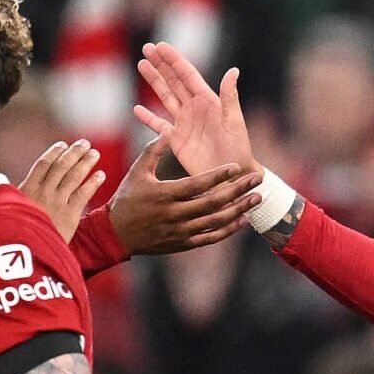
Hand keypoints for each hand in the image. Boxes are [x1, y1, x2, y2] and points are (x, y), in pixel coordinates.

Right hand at [18, 139, 102, 240]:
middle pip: (61, 166)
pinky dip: (93, 183)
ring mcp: (57, 203)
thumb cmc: (15, 234)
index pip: (43, 164)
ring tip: (95, 154)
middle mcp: (43, 192)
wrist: (25, 253)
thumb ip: (16, 198)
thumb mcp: (8, 212)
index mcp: (27, 189)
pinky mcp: (69, 216)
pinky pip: (83, 194)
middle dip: (74, 153)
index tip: (63, 145)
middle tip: (85, 144)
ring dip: (85, 163)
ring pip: (74, 177)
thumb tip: (10, 189)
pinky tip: (100, 175)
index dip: (54, 153)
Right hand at [109, 136, 257, 254]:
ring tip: (256, 198)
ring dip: (238, 210)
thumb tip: (170, 129)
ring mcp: (180, 232)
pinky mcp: (183, 243)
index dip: (217, 176)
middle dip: (237, 191)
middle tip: (256, 180)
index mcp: (164, 195)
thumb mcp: (137, 171)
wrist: (117, 234)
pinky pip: (210, 238)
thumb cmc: (128, 198)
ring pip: (215, 222)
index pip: (196, 184)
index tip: (235, 167)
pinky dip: (228, 230)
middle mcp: (174, 215)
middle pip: (212, 203)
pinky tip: (242, 219)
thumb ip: (153, 150)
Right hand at [133, 42, 257, 177]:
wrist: (231, 174)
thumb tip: (233, 70)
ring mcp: (183, 123)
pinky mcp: (176, 140)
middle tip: (146, 48)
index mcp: (208, 100)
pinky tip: (137, 109)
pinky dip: (147, 118)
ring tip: (141, 65)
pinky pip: (159, 125)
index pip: (187, 75)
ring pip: (165, 97)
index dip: (174, 60)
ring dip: (153, 82)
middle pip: (173, 81)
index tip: (160, 46)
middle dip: (160, 65)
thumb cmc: (239, 149)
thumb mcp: (235, 122)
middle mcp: (194, 108)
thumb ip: (230, 97)